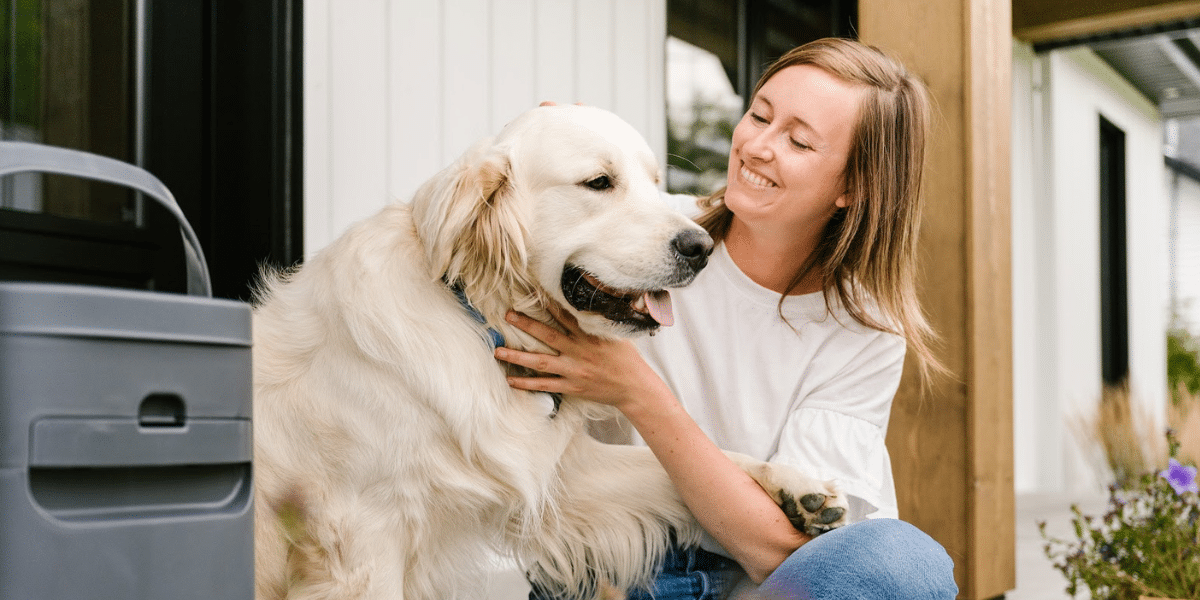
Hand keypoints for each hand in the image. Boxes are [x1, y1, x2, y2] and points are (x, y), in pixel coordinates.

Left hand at [494, 304, 667, 410]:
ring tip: (497, 352)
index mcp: (589, 335)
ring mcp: (574, 370)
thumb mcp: (615, 334)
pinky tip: (511, 380)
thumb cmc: (626, 358)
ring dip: (517, 357)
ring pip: (541, 362)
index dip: (548, 304)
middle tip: (507, 315)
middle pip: (547, 335)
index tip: (532, 293)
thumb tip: (585, 305)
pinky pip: (545, 385)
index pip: (565, 315)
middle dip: (526, 325)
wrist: (634, 387)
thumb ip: (597, 322)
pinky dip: (527, 384)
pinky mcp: (572, 386)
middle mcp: (579, 350)